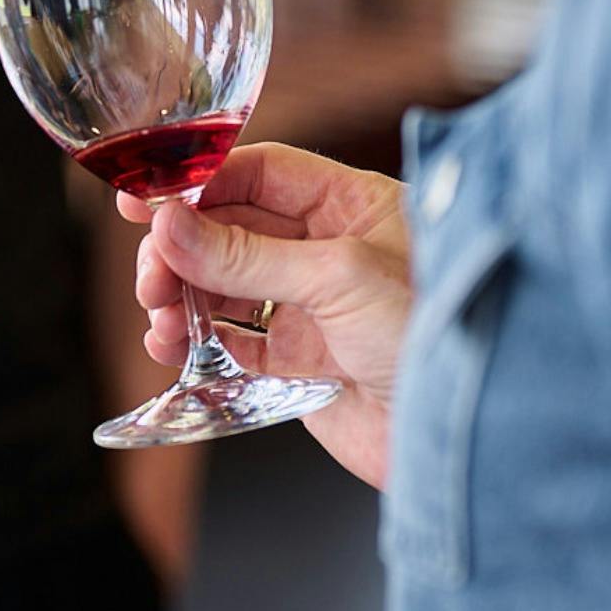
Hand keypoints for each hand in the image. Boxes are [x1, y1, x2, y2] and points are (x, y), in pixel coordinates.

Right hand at [120, 143, 412, 488]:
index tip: (145, 198)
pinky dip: (195, 338)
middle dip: (182, 246)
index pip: (261, 173)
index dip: (200, 182)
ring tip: (161, 313)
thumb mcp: (337, 278)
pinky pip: (232, 340)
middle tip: (152, 271)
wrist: (465, 437)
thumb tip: (169, 225)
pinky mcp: (299, 363)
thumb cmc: (434, 333)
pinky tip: (170, 341)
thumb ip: (246, 254)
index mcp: (352, 206)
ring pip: (223, 285)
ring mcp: (313, 308)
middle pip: (231, 228)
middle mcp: (329, 251)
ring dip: (181, 293)